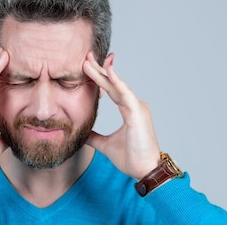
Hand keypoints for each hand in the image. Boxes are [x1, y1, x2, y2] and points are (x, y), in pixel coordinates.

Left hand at [83, 52, 160, 179]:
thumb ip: (94, 137)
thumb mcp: (105, 145)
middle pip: (114, 83)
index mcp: (129, 110)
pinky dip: (117, 82)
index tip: (87, 66)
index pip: (111, 89)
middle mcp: (135, 105)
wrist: (145, 170)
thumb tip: (82, 132)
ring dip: (103, 72)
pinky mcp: (138, 112)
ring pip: (117, 86)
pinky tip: (108, 71)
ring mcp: (138, 107)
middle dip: (99, 69)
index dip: (100, 77)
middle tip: (85, 56)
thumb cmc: (131, 158)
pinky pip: (126, 94)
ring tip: (88, 61)